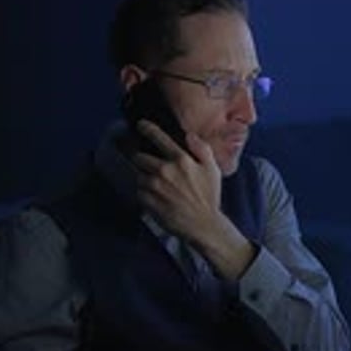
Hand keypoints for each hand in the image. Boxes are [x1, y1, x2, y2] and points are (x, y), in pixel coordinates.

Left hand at [132, 120, 221, 244]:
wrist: (203, 225)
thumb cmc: (209, 197)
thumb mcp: (212, 170)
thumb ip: (202, 149)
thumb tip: (189, 136)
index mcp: (180, 160)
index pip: (158, 137)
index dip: (147, 128)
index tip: (140, 125)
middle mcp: (164, 170)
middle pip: (139, 157)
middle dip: (142, 160)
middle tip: (149, 166)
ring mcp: (154, 187)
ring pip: (138, 175)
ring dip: (144, 178)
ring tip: (156, 186)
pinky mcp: (148, 202)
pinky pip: (139, 192)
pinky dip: (144, 193)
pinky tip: (155, 197)